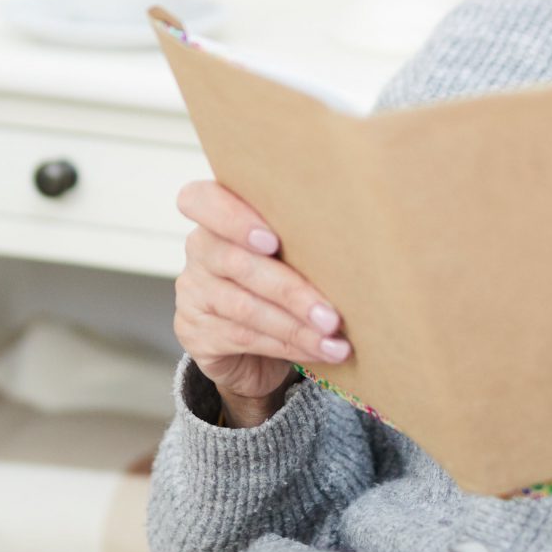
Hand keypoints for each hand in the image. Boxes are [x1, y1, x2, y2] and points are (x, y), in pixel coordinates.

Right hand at [172, 179, 349, 422]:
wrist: (255, 348)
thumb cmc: (282, 283)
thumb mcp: (290, 253)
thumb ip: (302, 237)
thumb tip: (358, 243)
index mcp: (218, 217)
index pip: (199, 200)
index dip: (232, 218)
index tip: (272, 240)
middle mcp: (200, 250)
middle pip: (236, 262)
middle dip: (290, 290)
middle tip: (331, 314)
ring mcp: (193, 293)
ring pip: (245, 307)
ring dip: (296, 326)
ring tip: (333, 338)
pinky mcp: (196, 333)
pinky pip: (244, 338)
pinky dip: (289, 346)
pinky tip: (319, 351)